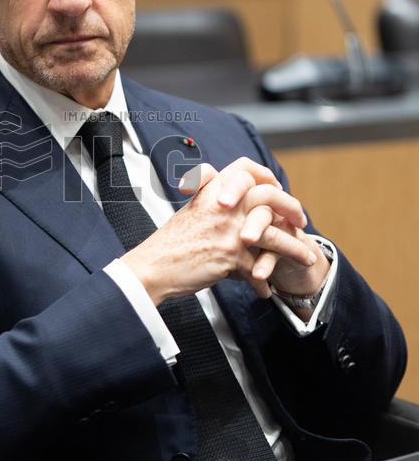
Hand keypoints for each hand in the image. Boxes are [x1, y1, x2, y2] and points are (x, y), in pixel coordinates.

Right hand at [121, 158, 316, 303]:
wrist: (152, 267)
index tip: (276, 187)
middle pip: (269, 196)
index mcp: (211, 191)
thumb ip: (215, 207)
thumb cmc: (168, 245)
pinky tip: (267, 290)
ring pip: (273, 235)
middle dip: (291, 208)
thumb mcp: (191, 213)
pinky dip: (264, 282)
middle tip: (301, 221)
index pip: (245, 169)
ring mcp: (228, 230)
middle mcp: (222, 206)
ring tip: (308, 260)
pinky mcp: (230, 256)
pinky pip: (258, 269)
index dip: (265, 175)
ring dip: (295, 249)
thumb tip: (239, 213)